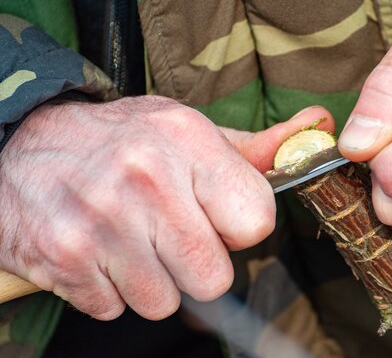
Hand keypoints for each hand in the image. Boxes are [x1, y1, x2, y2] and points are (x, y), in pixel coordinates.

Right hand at [0, 96, 332, 319]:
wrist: (24, 143)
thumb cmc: (122, 139)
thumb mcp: (187, 129)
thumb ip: (256, 146)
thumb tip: (318, 128)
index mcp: (188, 142)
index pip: (257, 221)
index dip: (240, 228)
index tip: (216, 217)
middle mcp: (147, 178)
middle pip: (214, 276)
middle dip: (198, 265)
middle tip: (170, 234)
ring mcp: (102, 221)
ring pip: (164, 301)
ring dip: (152, 280)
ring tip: (131, 239)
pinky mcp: (64, 256)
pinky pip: (115, 308)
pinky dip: (110, 289)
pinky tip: (99, 250)